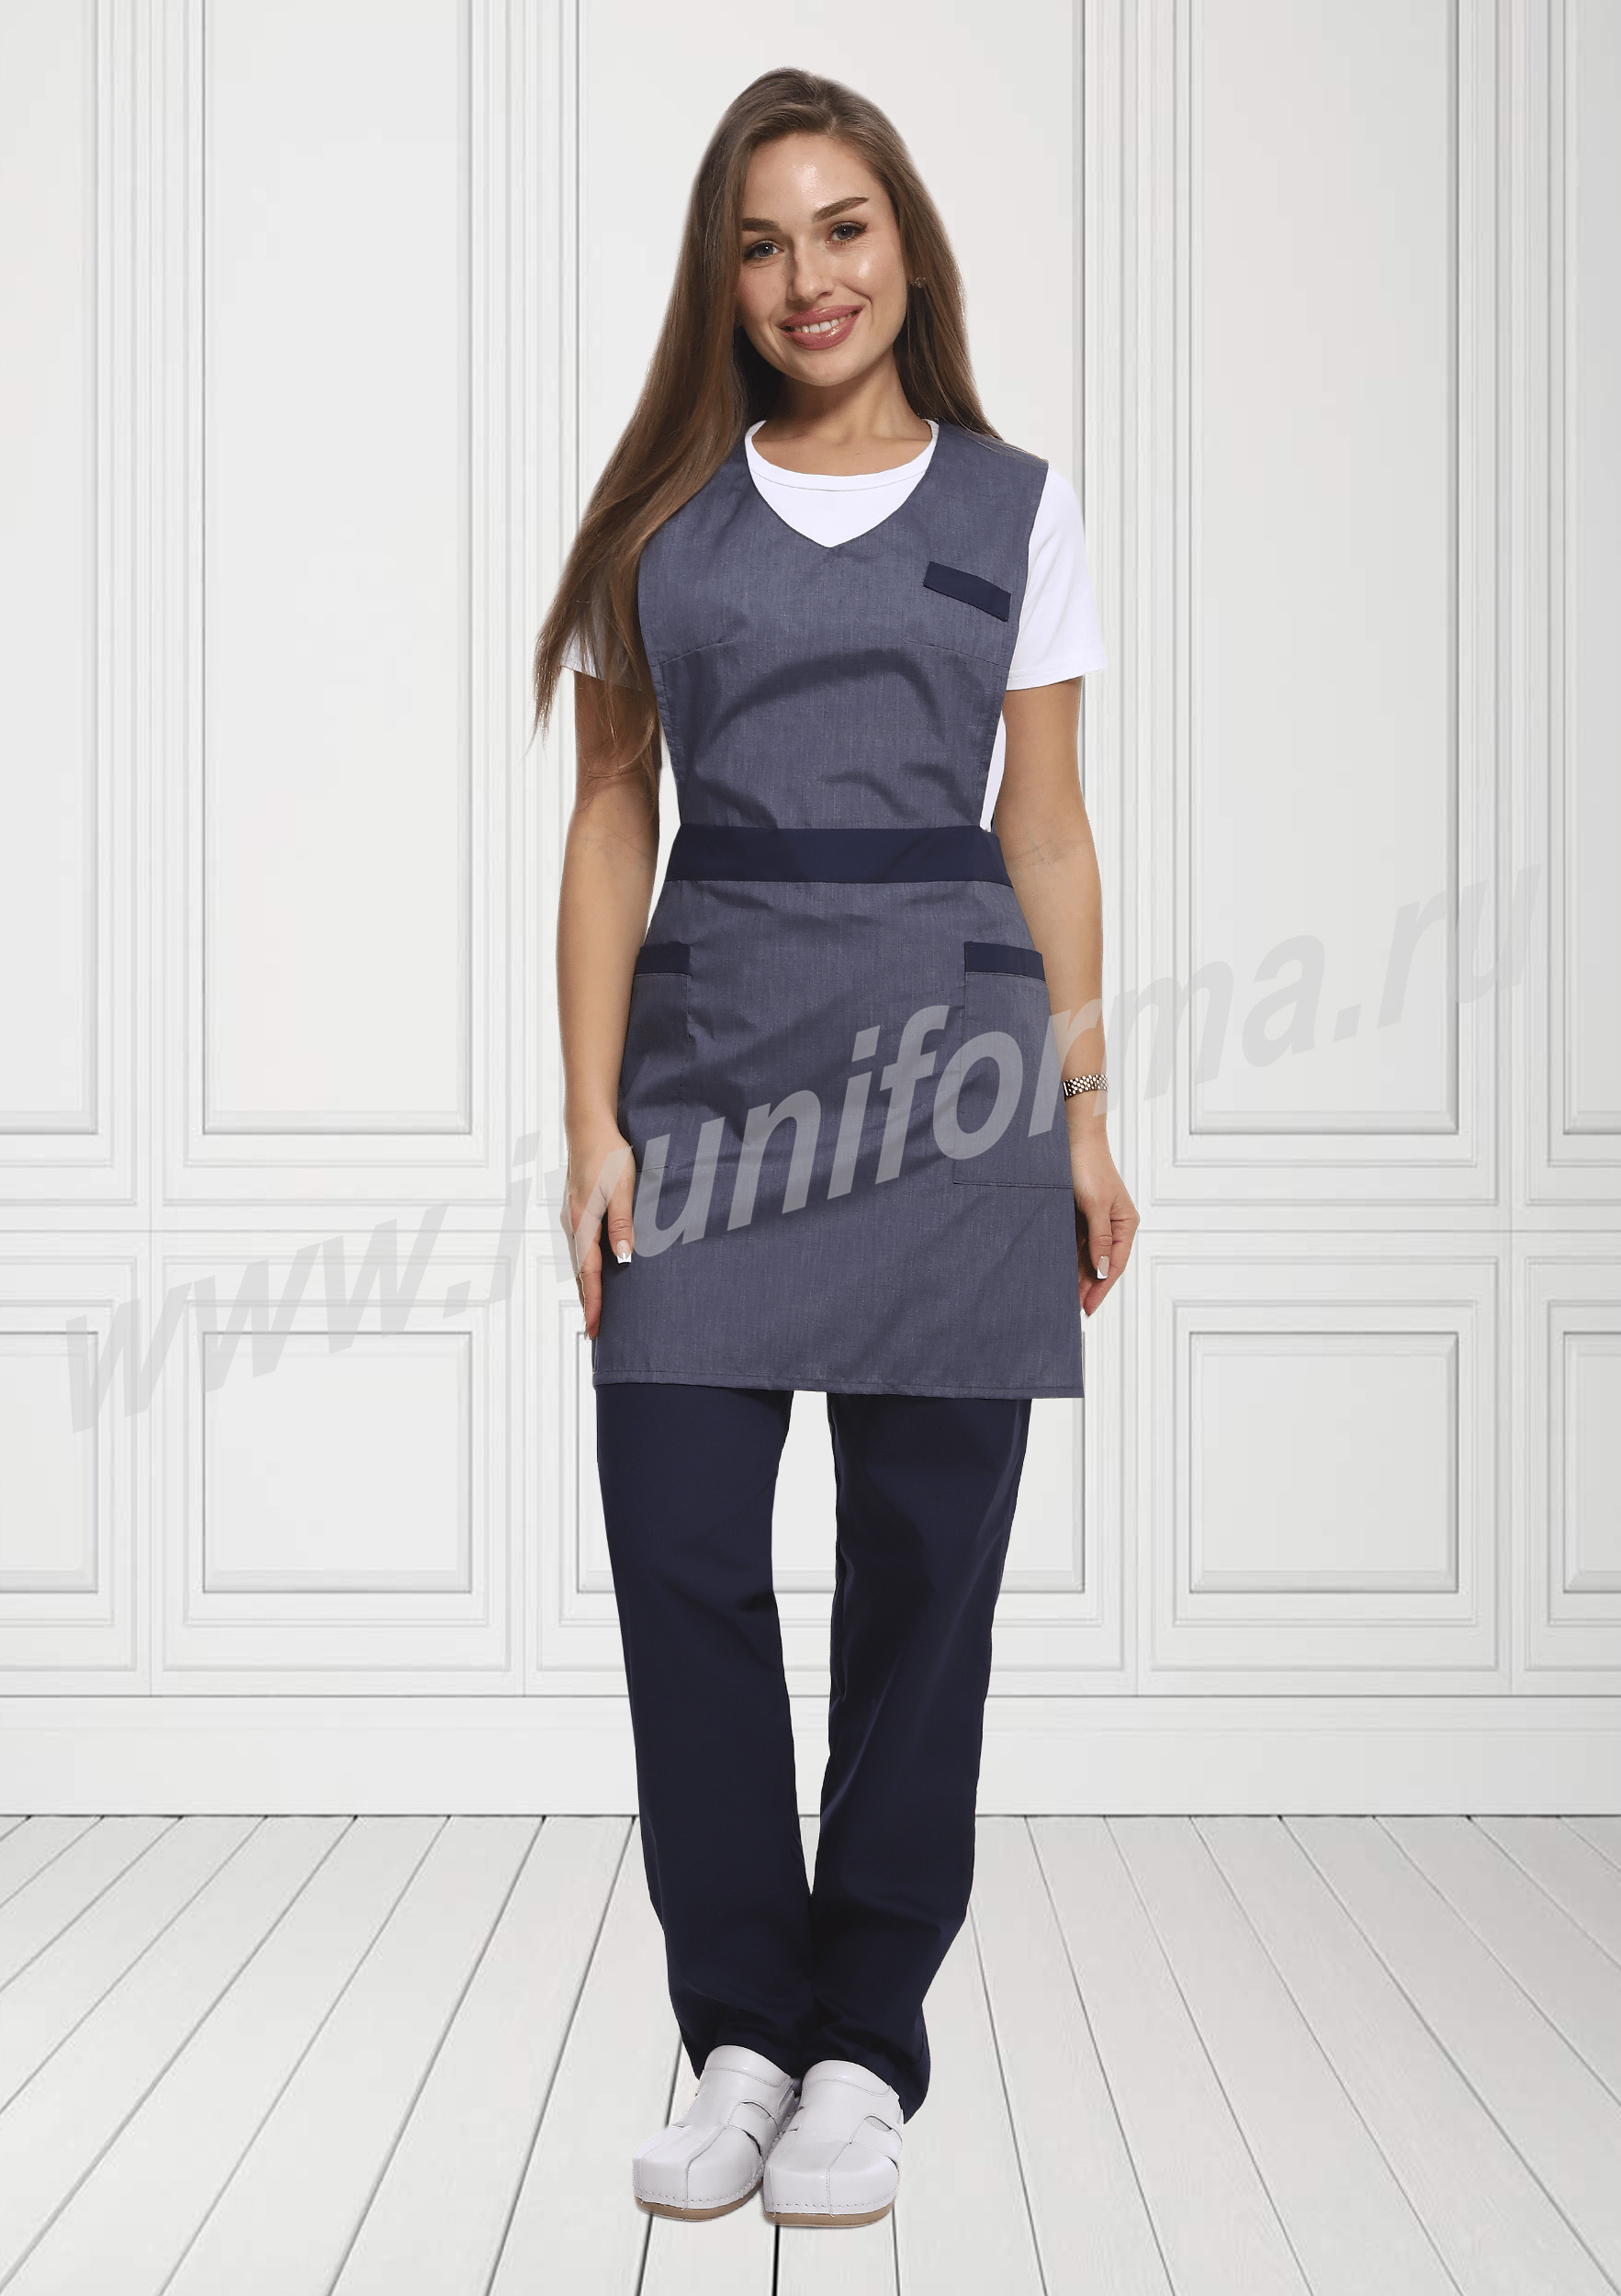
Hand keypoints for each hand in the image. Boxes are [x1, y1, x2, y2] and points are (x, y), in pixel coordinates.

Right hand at [563, 1123, 636, 1338]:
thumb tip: (623, 1259)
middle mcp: (573, 1224)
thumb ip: (622, 1224)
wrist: (588, 1125)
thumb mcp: (621, 1188)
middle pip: (580, 1273)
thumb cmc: (607, 1153)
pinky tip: (594, 1271)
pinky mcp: (577, 1209)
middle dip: (587, 1302)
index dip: (593, 1303)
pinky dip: (586, 1267)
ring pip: (579, 1261)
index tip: (594, 1330)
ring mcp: (573, 1217)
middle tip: (595, 1331)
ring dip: (586, 1286)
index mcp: (583, 1222)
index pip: (589, 1273)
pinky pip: (580, 1247)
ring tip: (595, 1309)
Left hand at [1067, 1110, 1136, 1317]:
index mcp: (1125, 1223)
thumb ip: (1100, 1239)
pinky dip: (1067, 1258)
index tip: (1087, 1308)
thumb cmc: (1088, 1165)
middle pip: (1100, 1264)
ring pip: (1086, 1256)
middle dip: (1087, 1286)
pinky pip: (1074, 1243)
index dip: (1100, 1289)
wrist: (1071, 1137)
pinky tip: (1057, 1271)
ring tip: (1062, 1296)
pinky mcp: (1078, 1215)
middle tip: (1071, 1308)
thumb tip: (1102, 1271)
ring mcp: (1095, 1220)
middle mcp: (1112, 1224)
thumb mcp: (1096, 1205)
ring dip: (1076, 1275)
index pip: (1114, 1265)